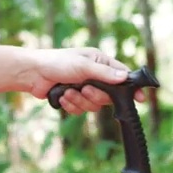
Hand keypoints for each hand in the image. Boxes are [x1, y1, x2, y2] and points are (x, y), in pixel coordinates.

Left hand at [24, 47, 141, 114]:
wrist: (33, 73)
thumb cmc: (57, 62)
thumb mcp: (82, 65)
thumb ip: (104, 74)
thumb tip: (124, 78)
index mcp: (100, 62)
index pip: (122, 75)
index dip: (131, 87)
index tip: (139, 99)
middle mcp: (95, 75)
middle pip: (109, 95)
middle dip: (95, 96)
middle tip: (84, 89)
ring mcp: (85, 88)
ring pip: (94, 106)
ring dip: (80, 101)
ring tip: (68, 92)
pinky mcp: (75, 99)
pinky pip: (81, 110)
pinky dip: (71, 106)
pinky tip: (62, 97)